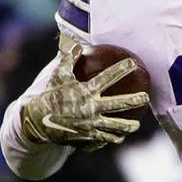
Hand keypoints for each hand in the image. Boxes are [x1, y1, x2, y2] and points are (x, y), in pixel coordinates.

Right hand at [21, 44, 148, 148]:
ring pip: (114, 126)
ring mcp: (89, 125)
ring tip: (137, 125)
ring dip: (127, 126)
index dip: (121, 69)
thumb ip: (68, 59)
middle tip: (146, 97)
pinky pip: (102, 138)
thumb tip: (77, 43)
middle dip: (134, 101)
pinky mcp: (86, 137)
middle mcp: (90, 108)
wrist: (36, 122)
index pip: (107, 78)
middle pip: (117, 104)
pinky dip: (112, 138)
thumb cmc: (49, 95)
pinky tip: (120, 138)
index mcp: (84, 91)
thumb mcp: (57, 75)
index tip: (133, 63)